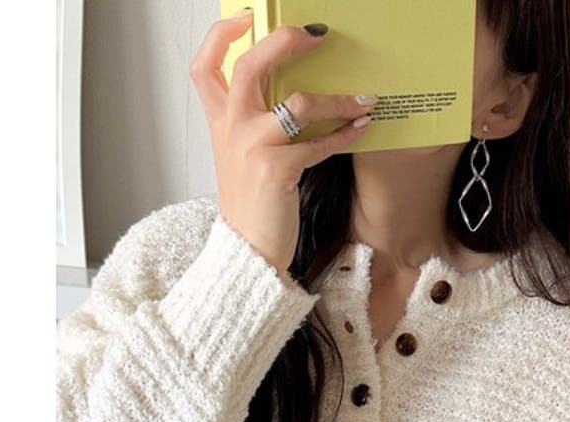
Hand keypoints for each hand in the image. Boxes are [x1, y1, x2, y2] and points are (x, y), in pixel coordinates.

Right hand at [189, 12, 376, 275]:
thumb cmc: (253, 204)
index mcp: (220, 121)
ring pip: (298, 103)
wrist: (249, 250)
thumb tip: (289, 93)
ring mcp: (253, 147)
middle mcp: (231, 128)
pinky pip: (318, 142)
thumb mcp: (241, 157)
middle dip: (286, 42)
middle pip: (250, 65)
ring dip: (338, 100)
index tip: (247, 17)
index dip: (223, 34)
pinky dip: (344, 133)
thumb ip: (253, 123)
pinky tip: (361, 128)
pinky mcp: (277, 170)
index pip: (205, 65)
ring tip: (364, 99)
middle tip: (318, 36)